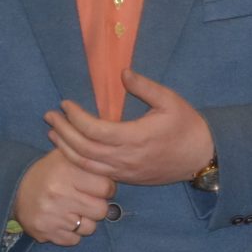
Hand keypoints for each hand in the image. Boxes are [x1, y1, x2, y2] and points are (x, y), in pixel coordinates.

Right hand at [12, 151, 117, 247]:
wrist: (14, 189)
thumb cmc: (48, 172)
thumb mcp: (66, 157)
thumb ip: (90, 160)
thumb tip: (115, 166)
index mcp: (67, 170)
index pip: (106, 187)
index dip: (105, 188)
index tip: (96, 187)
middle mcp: (59, 193)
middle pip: (101, 210)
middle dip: (96, 206)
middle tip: (85, 200)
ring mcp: (52, 215)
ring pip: (89, 228)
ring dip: (84, 221)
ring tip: (72, 210)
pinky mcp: (46, 232)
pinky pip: (74, 240)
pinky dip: (71, 233)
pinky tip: (62, 220)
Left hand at [46, 70, 214, 186]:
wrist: (202, 157)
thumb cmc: (187, 126)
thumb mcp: (169, 100)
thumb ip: (144, 87)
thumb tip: (122, 73)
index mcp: (134, 138)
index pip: (94, 130)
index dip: (76, 117)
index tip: (65, 104)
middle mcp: (125, 158)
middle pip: (84, 149)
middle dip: (63, 132)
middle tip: (49, 116)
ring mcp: (125, 171)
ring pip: (86, 165)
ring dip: (65, 149)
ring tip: (52, 134)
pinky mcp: (127, 178)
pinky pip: (95, 173)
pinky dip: (78, 161)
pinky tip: (70, 150)